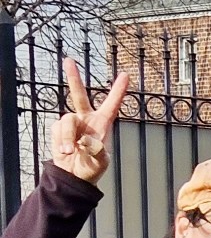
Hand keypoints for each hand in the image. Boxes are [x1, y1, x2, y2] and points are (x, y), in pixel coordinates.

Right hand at [51, 60, 128, 185]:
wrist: (74, 176)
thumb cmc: (92, 168)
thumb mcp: (101, 162)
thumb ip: (97, 151)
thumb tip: (86, 140)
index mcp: (103, 124)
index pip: (112, 105)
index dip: (118, 90)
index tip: (125, 75)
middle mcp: (87, 119)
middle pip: (79, 95)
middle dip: (74, 78)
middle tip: (68, 60)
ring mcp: (72, 123)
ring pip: (67, 119)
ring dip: (68, 136)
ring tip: (70, 151)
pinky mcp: (59, 129)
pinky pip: (58, 129)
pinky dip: (61, 141)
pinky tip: (66, 151)